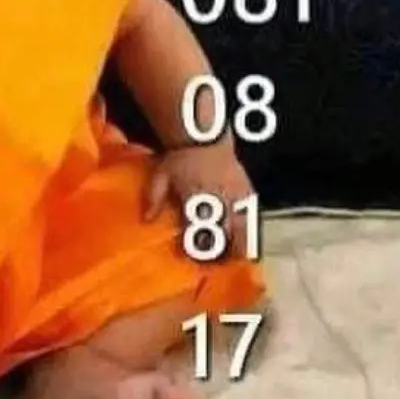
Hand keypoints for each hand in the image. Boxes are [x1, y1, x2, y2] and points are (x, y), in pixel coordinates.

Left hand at [144, 142, 255, 257]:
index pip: (198, 231)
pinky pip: (253, 216)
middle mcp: (219, 200)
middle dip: (222, 253)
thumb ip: (154, 197)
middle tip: (217, 263)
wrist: (204, 135)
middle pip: (225, 235)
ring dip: (240, 245)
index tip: (192, 256)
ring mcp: (236, 196)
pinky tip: (248, 239)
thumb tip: (147, 220)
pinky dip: (250, 230)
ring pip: (244, 229)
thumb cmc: (180, 156)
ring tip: (236, 258)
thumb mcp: (161, 174)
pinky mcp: (247, 191)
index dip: (196, 247)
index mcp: (196, 198)